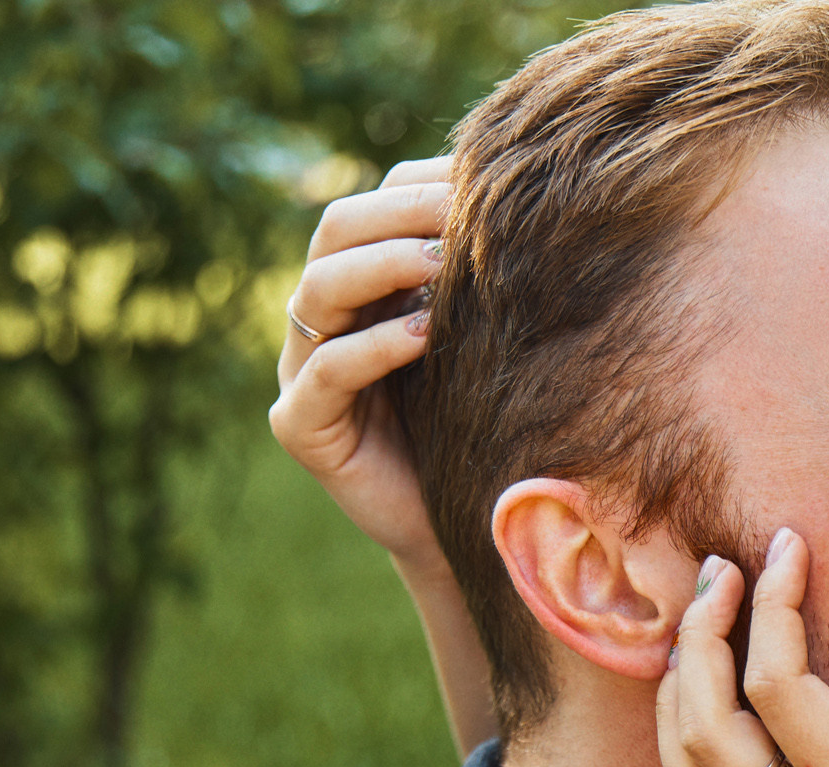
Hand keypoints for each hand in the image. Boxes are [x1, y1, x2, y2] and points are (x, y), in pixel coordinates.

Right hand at [268, 157, 451, 571]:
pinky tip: (425, 336)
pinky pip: (329, 368)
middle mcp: (322, 317)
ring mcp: (301, 369)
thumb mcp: (482, 338)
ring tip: (445, 264)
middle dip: (401, 213)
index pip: (371, 206)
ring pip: (321, 288)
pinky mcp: (300, 424)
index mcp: (361, 285)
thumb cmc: (483, 424)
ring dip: (386, 265)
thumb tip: (528, 201)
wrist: (469, 524)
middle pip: (337, 230)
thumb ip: (479, 278)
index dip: (417, 186)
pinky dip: (376, 344)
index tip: (482, 180)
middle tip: (462, 213)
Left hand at [657, 529, 828, 766]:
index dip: (774, 602)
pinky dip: (678, 745)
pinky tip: (698, 712)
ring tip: (700, 622)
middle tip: (722, 565)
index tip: (793, 544)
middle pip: (704, 718)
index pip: (778, 684)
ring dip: (677, 684)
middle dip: (700, 629)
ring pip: (683, 763)